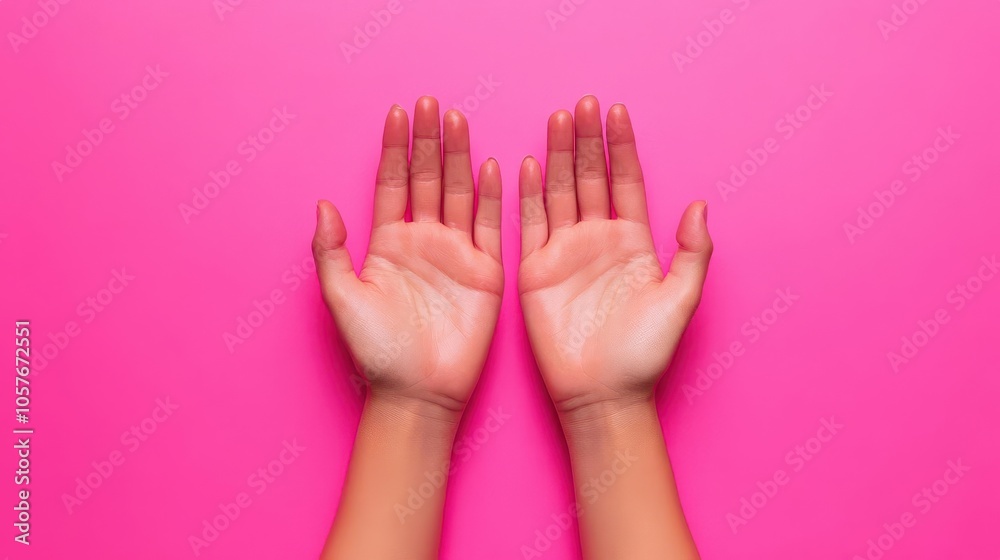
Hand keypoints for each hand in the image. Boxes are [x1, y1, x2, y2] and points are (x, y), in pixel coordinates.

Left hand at [312, 97, 502, 420]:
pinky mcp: (485, 273)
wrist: (419, 394)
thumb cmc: (377, 352)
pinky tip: (494, 166)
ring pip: (458, 194)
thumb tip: (323, 204)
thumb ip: (331, 251)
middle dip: (429, 141)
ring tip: (459, 120)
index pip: (392, 184)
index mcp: (387, 245)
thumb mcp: (343, 299)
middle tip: (432, 103)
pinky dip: (491, 197)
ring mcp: (456, 255)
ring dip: (459, 158)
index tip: (399, 113)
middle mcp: (423, 242)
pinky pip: (489, 227)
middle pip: (427, 180)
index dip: (395, 149)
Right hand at [518, 96, 711, 417]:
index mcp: (633, 243)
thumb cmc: (644, 354)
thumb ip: (692, 252)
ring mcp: (566, 253)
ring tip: (557, 120)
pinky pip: (531, 225)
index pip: (627, 182)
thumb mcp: (680, 300)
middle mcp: (598, 240)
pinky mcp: (536, 271)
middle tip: (582, 104)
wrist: (602, 395)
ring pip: (561, 192)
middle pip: (592, 178)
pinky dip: (529, 195)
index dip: (622, 147)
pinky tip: (526, 165)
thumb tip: (699, 205)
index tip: (616, 111)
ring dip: (559, 156)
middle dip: (587, 140)